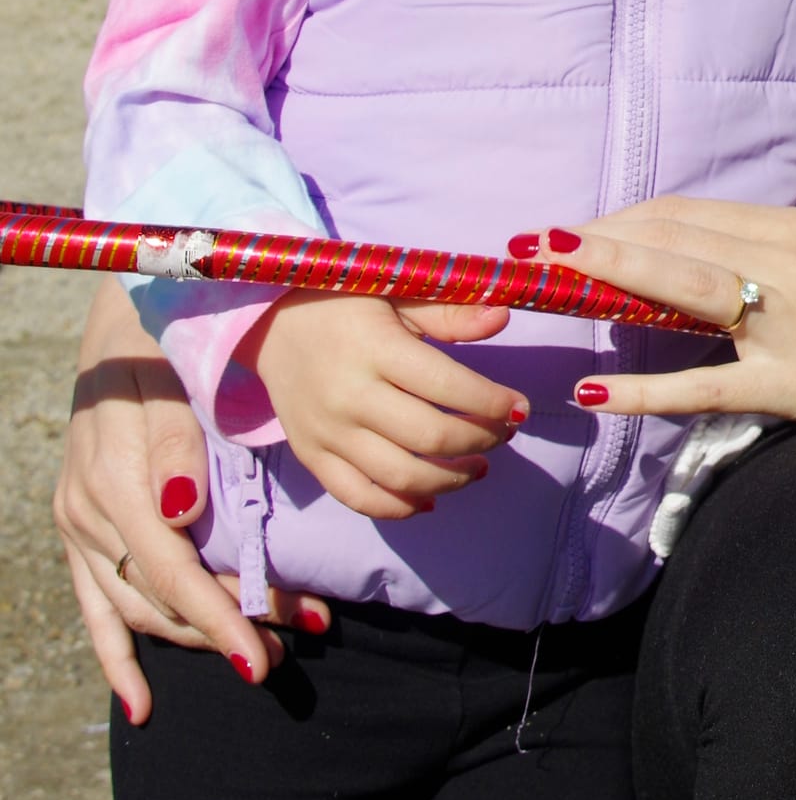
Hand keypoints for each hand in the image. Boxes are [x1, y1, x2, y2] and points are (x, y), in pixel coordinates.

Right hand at [55, 276, 320, 713]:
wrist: (117, 329)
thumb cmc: (159, 349)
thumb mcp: (169, 379)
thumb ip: (174, 442)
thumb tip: (179, 509)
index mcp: (115, 481)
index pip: (175, 572)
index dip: (221, 618)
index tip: (268, 654)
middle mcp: (89, 513)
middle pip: (164, 598)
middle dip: (230, 627)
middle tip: (299, 639)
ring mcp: (78, 528)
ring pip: (139, 610)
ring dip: (199, 639)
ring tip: (268, 652)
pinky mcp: (78, 534)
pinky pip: (93, 609)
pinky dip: (116, 659)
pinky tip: (143, 706)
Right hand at [246, 291, 524, 521]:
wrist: (270, 321)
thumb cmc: (346, 302)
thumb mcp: (397, 291)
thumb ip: (449, 312)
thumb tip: (502, 318)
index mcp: (376, 349)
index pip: (448, 387)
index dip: (494, 403)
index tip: (520, 407)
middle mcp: (350, 396)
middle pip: (430, 438)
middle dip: (481, 441)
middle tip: (503, 433)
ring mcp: (328, 433)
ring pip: (401, 477)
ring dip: (452, 479)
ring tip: (478, 467)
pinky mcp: (311, 456)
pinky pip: (359, 497)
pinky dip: (400, 508)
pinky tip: (431, 498)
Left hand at [524, 199, 795, 436]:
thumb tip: (752, 242)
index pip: (690, 213)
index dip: (624, 218)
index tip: (573, 228)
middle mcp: (790, 262)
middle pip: (674, 238)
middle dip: (596, 239)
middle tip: (531, 245)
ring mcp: (793, 323)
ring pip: (683, 289)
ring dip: (609, 275)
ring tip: (549, 274)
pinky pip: (707, 386)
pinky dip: (646, 388)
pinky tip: (596, 388)